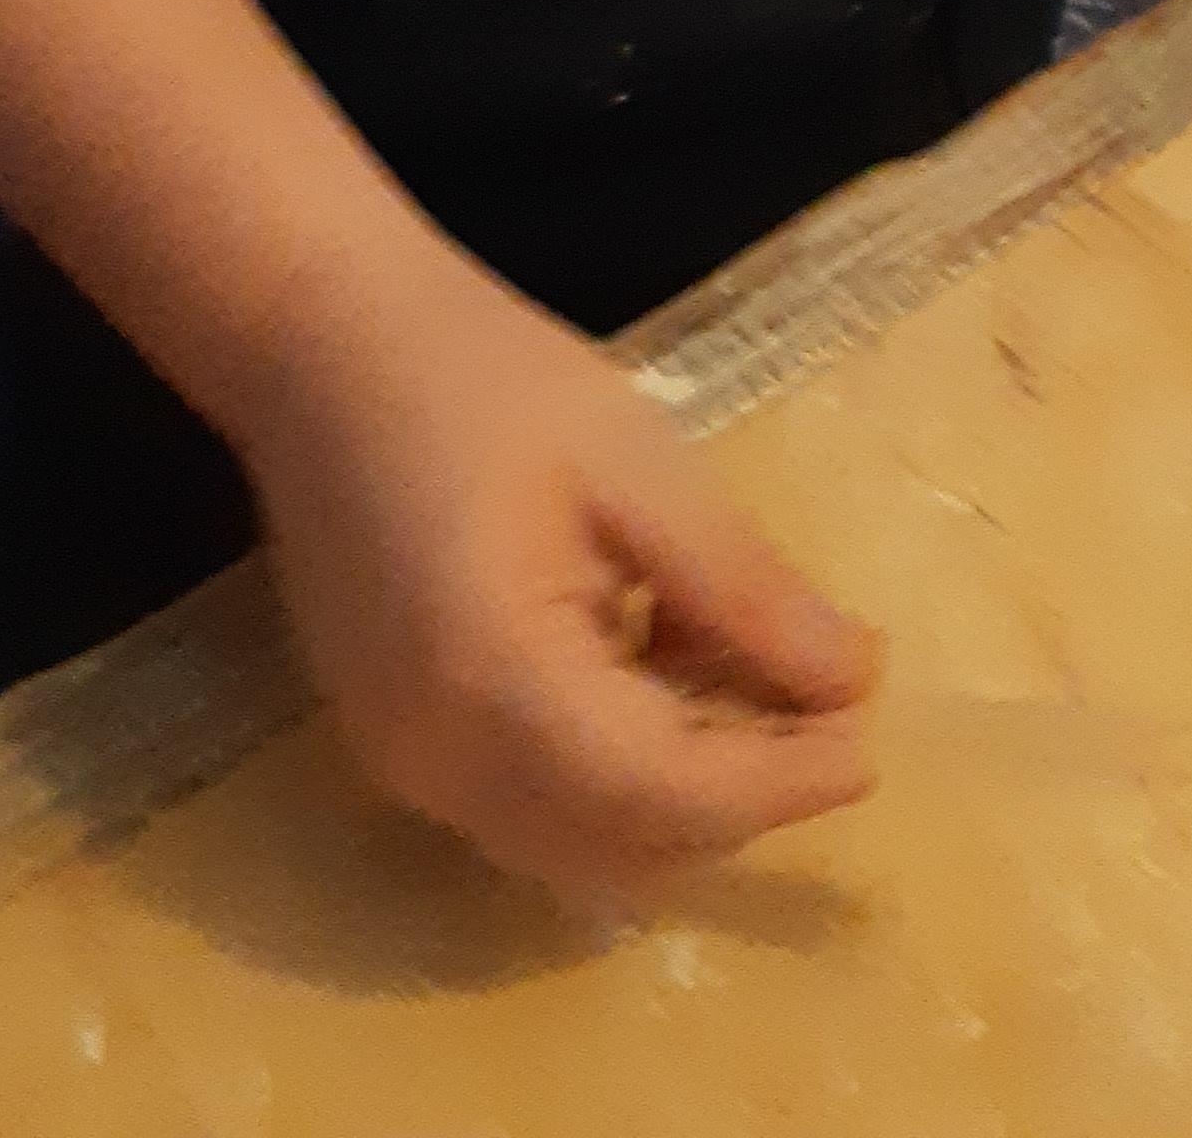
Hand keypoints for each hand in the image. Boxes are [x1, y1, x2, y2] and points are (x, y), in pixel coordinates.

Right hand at [235, 235, 880, 918]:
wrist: (322, 345)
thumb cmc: (484, 377)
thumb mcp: (638, 465)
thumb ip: (741, 588)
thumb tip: (854, 681)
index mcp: (493, 683)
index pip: (664, 794)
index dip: (777, 783)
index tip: (869, 741)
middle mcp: (435, 761)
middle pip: (621, 846)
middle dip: (738, 796)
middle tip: (827, 709)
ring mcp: (402, 763)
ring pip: (575, 843)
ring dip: (679, 791)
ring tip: (754, 680)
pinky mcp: (395, 741)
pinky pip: (526, 804)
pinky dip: (614, 771)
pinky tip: (663, 670)